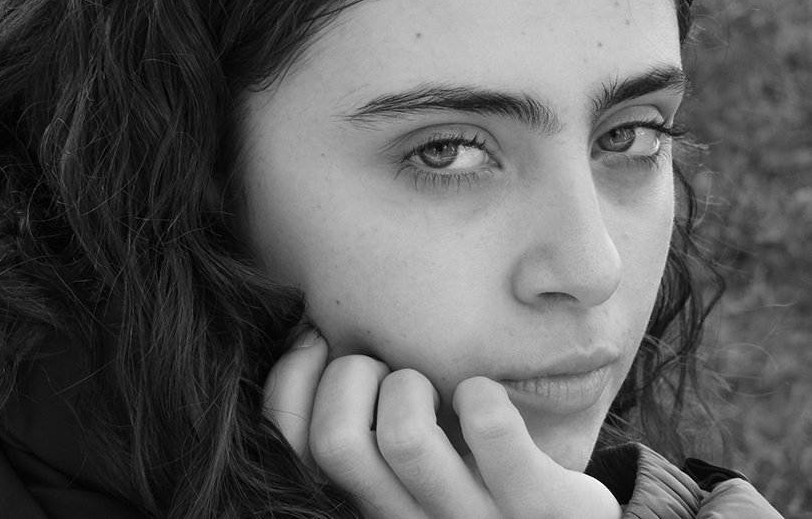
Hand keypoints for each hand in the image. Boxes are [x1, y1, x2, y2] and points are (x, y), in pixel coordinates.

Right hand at [263, 328, 621, 518]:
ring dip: (413, 386)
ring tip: (441, 390)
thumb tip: (311, 330)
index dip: (290, 380)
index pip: (294, 447)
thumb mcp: (413, 458)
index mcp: (371, 502)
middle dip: (354, 374)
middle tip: (391, 368)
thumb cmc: (475, 476)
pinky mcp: (540, 506)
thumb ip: (366, 420)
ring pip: (405, 436)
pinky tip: (485, 396)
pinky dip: (481, 393)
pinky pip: (490, 428)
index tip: (319, 337)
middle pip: (336, 440)